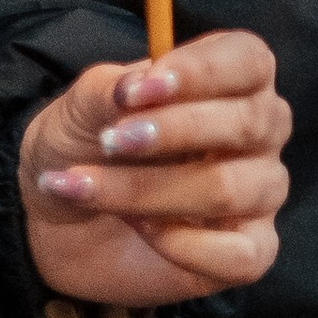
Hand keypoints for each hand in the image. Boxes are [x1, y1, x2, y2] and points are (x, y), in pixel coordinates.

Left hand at [20, 33, 291, 305]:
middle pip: (250, 123)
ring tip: (93, 190)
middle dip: (174, 131)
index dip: (201, 71)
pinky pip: (241, 255)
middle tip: (111, 142)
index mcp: (232, 82)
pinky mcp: (248, 251)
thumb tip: (136, 86)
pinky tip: (141, 230)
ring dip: (152, 191)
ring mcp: (258, 194)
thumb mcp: (82, 107)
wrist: (58, 216)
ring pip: (233, 190)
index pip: (249, 61)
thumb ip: (112, 89)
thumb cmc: (85, 147)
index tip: (138, 91)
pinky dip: (183, 245)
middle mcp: (258, 135)